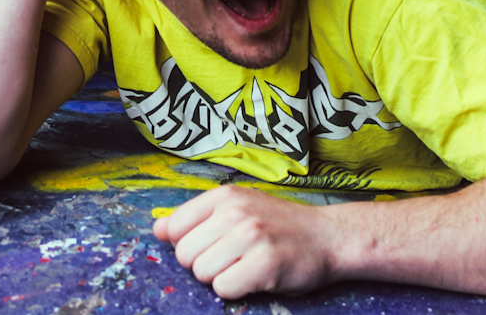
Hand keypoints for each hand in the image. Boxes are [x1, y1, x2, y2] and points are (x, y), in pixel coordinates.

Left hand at [153, 186, 333, 298]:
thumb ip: (196, 217)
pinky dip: (236, 290)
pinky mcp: (265, 264)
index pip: (174, 228)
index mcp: (225, 196)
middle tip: (233, 259)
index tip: (212, 246)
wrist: (329, 237)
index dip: (188, 245)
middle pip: (185, 255)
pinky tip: (255, 278)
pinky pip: (224, 289)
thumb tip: (157, 229)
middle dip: (204, 264)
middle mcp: (236, 212)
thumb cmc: (280, 225)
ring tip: (246, 266)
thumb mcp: (238, 208)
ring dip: (221, 278)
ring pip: (202, 273)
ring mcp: (251, 237)